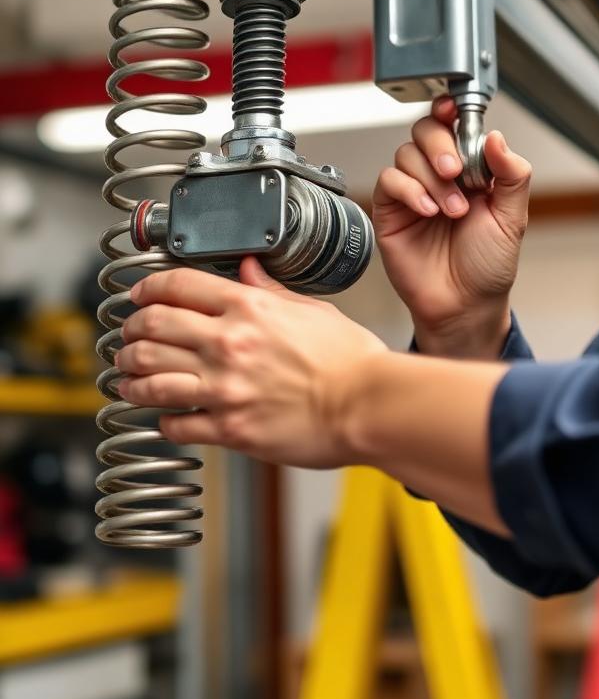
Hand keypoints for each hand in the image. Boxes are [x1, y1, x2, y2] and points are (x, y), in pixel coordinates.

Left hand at [115, 256, 385, 467]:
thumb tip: (249, 269)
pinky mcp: (229, 428)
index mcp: (250, 308)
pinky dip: (163, 420)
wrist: (369, 404)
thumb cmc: (352, 361)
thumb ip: (272, 290)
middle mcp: (229, 344)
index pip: (176, 286)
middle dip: (130, 332)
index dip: (146, 289)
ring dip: (131, 376)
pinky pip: (175, 424)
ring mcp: (225, 388)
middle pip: (150, 328)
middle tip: (128, 338)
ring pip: (148, 377)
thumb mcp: (313, 310)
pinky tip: (166, 417)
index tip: (138, 296)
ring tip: (129, 378)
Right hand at [372, 96, 531, 355]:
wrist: (465, 304)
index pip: (455, 126)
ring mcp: (414, 191)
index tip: (454, 110)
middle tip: (457, 172)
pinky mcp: (391, 210)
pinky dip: (410, 191)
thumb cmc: (488, 265)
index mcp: (472, 169)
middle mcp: (440, 175)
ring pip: (407, 154)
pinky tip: (428, 211)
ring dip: (431, 178)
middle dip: (441, 146)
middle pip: (426, 131)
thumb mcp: (513, 217)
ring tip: (452, 210)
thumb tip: (496, 136)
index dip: (451, 112)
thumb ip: (512, 174)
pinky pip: (389, 181)